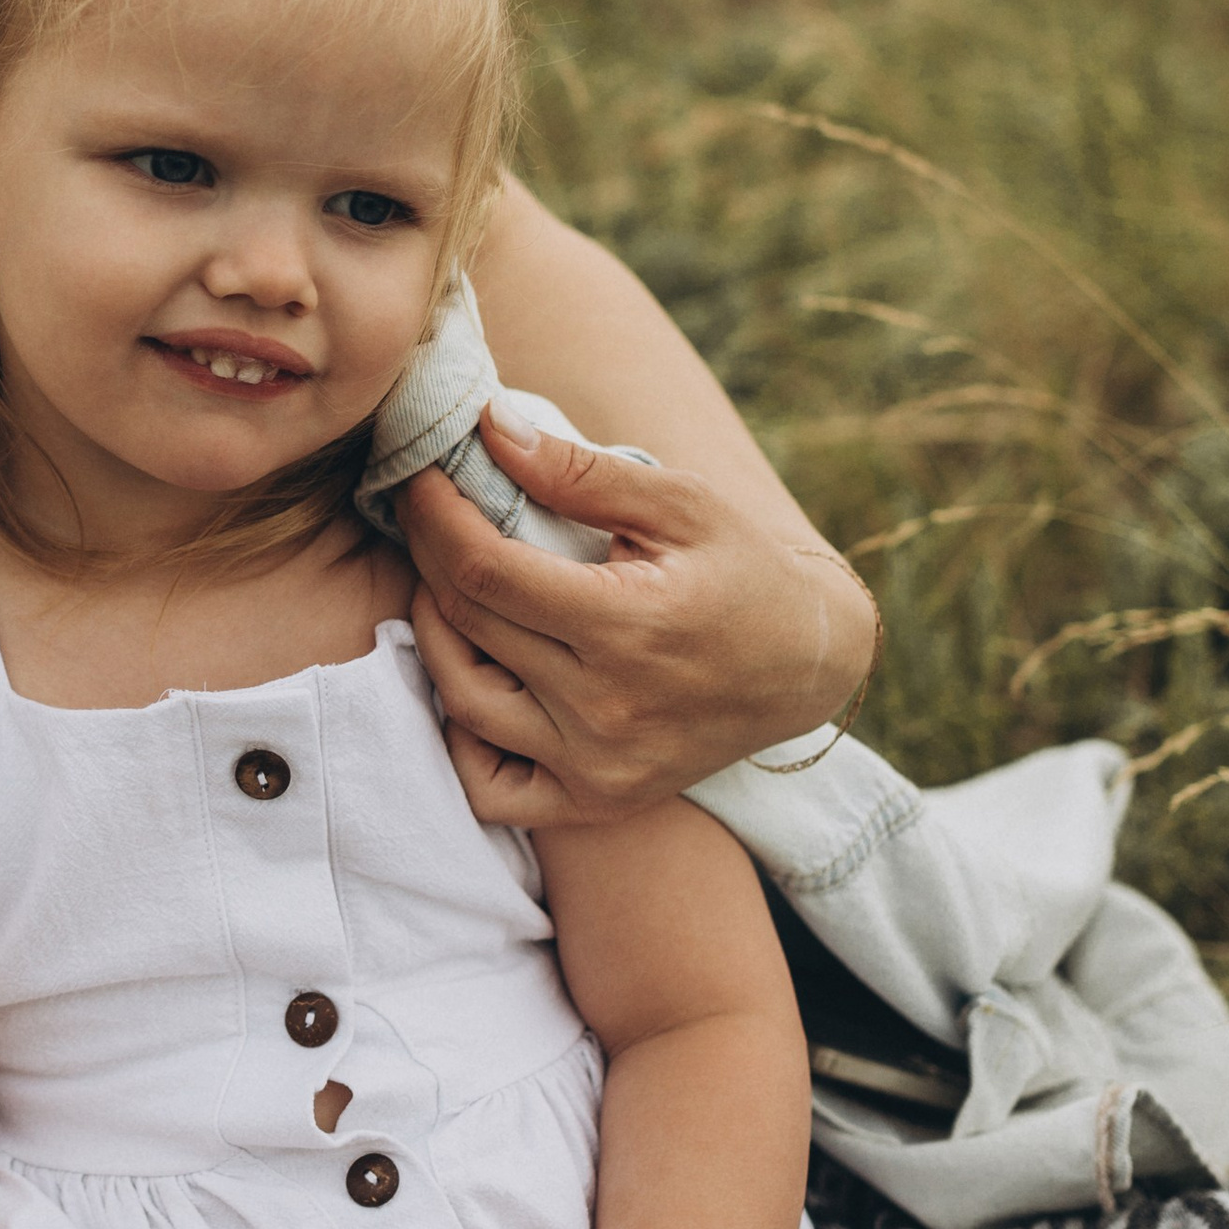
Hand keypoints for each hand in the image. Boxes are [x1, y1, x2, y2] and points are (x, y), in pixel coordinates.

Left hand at [407, 406, 875, 828]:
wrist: (806, 665)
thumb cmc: (742, 570)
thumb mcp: (680, 502)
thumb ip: (581, 471)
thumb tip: (490, 428)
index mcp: (629, 626)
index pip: (488, 572)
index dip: (437, 518)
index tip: (421, 480)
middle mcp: (608, 707)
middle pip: (468, 627)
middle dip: (429, 559)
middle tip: (427, 517)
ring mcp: (599, 765)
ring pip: (463, 703)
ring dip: (432, 638)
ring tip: (444, 588)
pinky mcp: (597, 800)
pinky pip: (491, 790)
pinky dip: (460, 738)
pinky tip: (472, 678)